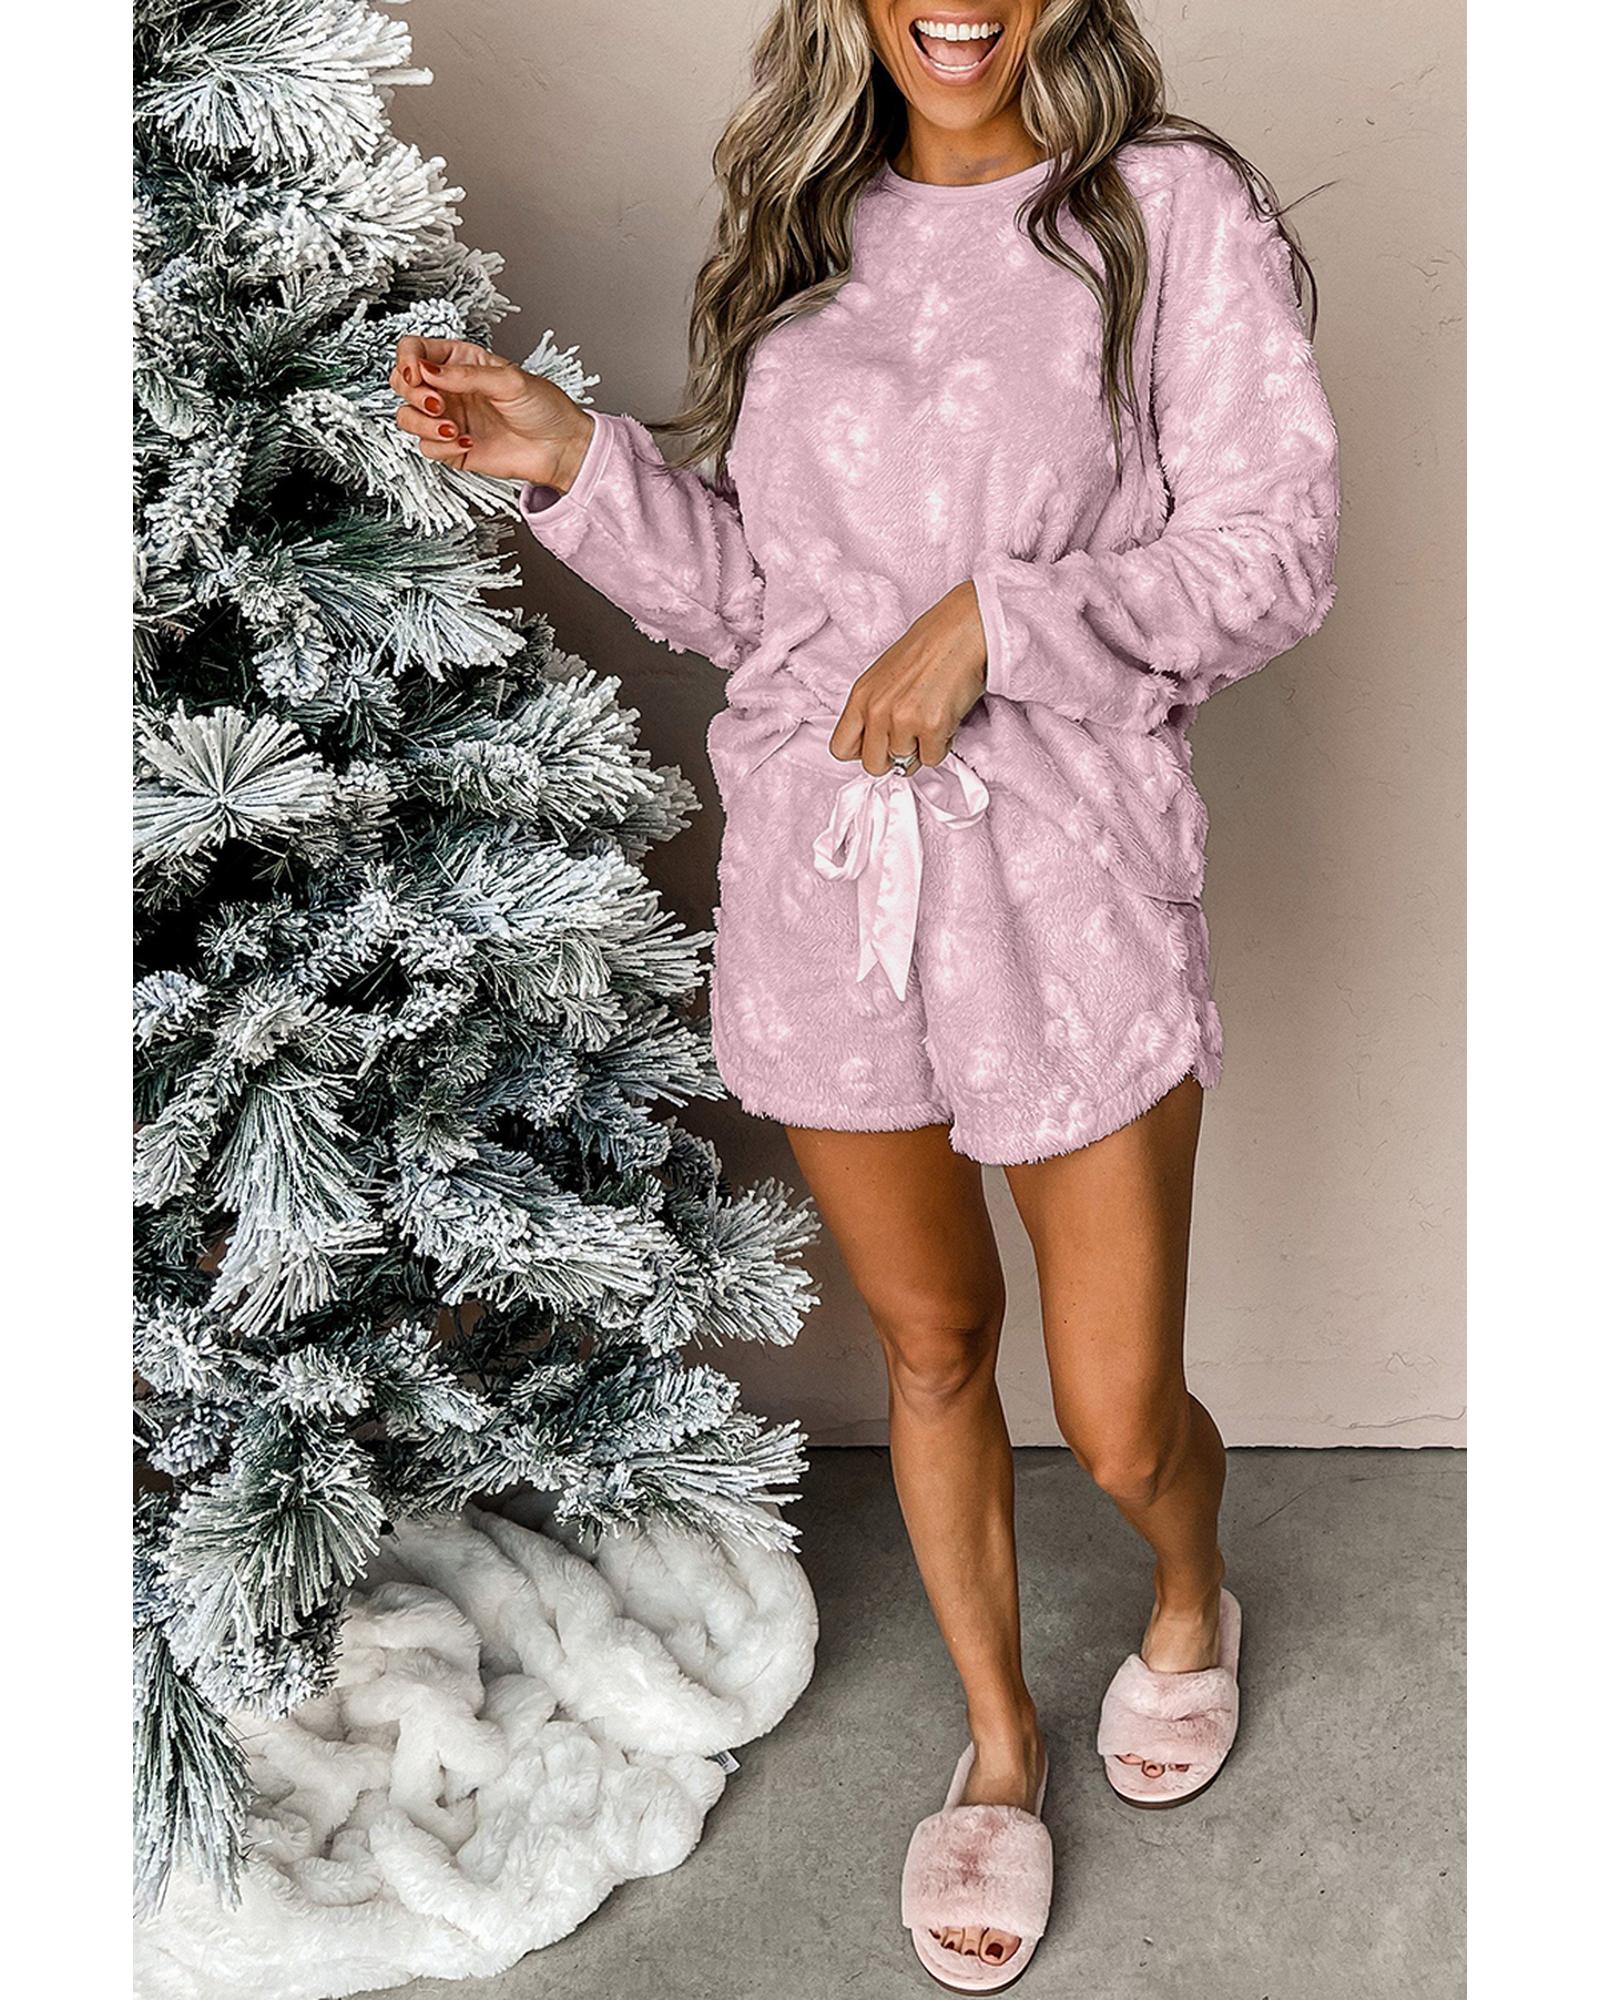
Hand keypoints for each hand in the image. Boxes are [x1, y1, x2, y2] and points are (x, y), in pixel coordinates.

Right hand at [389, 336, 595, 488]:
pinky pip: (426, 446)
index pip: (415, 350)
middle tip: (436, 404)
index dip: (407, 359)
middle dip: (412, 394)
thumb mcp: (509, 381)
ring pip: (407, 417)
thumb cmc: (544, 408)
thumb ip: (466, 376)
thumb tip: (427, 370)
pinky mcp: (451, 447)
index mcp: (460, 361)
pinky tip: (465, 443)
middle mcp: (449, 388)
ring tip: (452, 428)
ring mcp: (448, 417)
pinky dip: (440, 446)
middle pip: (402, 383)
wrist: (559, 448)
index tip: (417, 374)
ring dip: (423, 423)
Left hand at [829, 582, 987, 772]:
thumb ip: (873, 711)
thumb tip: (878, 745)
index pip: (841, 748)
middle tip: (910, 736)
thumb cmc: (929, 649)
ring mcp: (902, 720)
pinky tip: (944, 717)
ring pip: (905, 764)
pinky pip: (932, 758)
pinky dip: (942, 744)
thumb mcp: (884, 678)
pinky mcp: (931, 727)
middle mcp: (876, 710)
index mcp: (861, 697)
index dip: (863, 752)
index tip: (878, 747)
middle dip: (893, 758)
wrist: (962, 631)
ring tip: (930, 716)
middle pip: (873, 765)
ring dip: (921, 747)